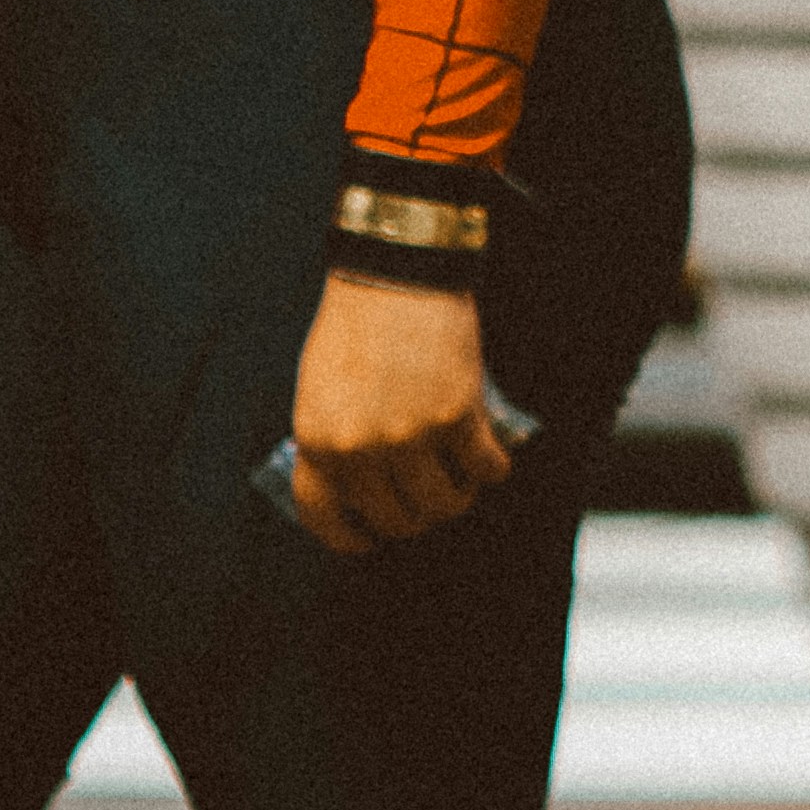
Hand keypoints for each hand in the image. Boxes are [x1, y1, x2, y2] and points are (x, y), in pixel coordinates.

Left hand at [284, 269, 509, 552]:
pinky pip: (484, 467)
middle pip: (397, 520)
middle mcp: (359, 450)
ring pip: (444, 505)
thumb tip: (360, 486)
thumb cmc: (355, 324)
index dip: (356, 538)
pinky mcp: (456, 416)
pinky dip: (493, 468)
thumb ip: (334, 441)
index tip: (375, 537)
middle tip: (430, 494)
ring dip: (458, 497)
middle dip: (417, 515)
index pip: (328, 521)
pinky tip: (493, 458)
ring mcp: (409, 436)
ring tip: (464, 477)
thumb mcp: (319, 390)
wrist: (396, 272)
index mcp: (316, 443)